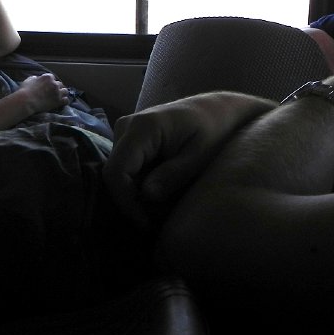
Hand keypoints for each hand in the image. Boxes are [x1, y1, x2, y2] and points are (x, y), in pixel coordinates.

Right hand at [18, 73, 69, 113]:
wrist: (27, 101)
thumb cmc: (26, 90)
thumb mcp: (30, 79)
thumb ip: (36, 78)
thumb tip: (38, 78)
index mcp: (48, 77)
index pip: (52, 77)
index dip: (50, 81)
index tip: (47, 85)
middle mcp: (54, 83)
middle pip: (60, 84)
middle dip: (57, 87)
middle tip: (53, 91)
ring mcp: (57, 92)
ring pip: (65, 91)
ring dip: (62, 93)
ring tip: (59, 96)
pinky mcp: (58, 101)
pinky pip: (66, 100)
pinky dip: (64, 101)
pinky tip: (61, 102)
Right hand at [103, 92, 275, 228]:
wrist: (217, 111)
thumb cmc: (215, 131)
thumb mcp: (200, 156)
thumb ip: (174, 174)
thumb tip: (146, 195)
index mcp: (143, 127)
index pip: (117, 171)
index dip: (126, 201)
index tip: (147, 223)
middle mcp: (126, 126)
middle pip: (116, 175)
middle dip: (135, 202)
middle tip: (163, 220)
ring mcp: (125, 132)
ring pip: (120, 174)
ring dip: (139, 195)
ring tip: (168, 206)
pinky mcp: (130, 139)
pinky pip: (127, 169)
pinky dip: (142, 185)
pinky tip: (164, 192)